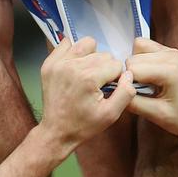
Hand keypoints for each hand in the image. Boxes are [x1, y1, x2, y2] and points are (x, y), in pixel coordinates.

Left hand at [40, 37, 135, 153]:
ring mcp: (58, 63)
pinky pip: (66, 44)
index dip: (116, 78)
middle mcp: (72, 66)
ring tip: (87, 73)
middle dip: (105, 68)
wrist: (56, 132)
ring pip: (87, 45)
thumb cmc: (84, 125)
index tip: (107, 90)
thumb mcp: (111, 114)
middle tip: (97, 85)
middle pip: (103, 54)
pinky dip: (74, 52)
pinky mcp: (49, 64)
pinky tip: (75, 67)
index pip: (115, 64)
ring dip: (91, 56)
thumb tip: (129, 74)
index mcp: (88, 78)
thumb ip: (126, 92)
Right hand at [125, 38, 177, 140]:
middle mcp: (171, 55)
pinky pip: (145, 47)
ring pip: (137, 48)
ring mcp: (171, 51)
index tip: (132, 97)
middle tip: (140, 92)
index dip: (127, 84)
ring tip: (145, 83)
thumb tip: (112, 91)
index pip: (132, 69)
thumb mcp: (156, 115)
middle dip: (131, 75)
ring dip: (136, 65)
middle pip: (133, 57)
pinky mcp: (169, 51)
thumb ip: (133, 102)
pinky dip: (141, 60)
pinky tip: (149, 76)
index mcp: (170, 71)